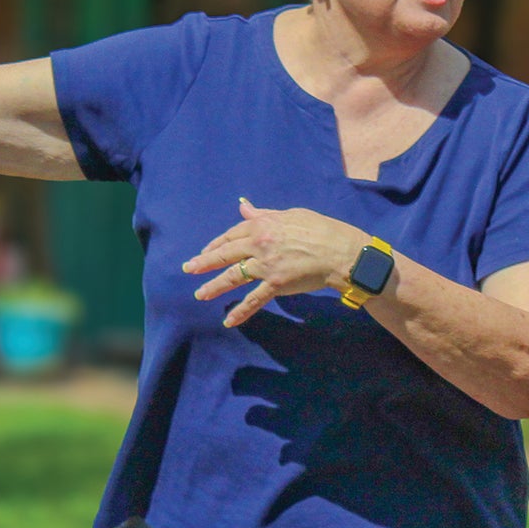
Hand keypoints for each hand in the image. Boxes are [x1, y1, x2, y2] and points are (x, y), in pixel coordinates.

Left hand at [184, 199, 370, 326]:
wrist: (340, 252)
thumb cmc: (321, 229)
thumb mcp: (291, 215)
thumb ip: (264, 214)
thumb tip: (244, 206)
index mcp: (262, 225)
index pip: (232, 234)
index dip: (217, 243)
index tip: (206, 250)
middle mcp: (258, 244)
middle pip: (225, 254)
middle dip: (204, 262)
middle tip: (188, 269)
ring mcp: (265, 265)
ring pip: (233, 277)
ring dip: (214, 286)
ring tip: (200, 294)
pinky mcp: (275, 284)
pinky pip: (254, 300)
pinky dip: (241, 311)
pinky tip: (228, 321)